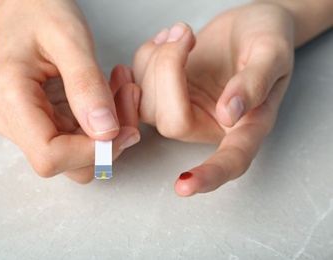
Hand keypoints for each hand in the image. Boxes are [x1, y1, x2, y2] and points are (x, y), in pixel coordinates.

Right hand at [0, 0, 139, 182]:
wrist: (28, 6)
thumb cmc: (42, 12)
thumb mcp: (69, 39)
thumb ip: (86, 85)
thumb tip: (105, 133)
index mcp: (10, 98)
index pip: (49, 156)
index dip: (91, 152)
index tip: (123, 128)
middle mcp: (13, 121)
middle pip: (68, 164)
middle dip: (108, 142)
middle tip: (129, 98)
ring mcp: (28, 125)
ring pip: (79, 156)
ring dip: (111, 132)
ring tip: (122, 89)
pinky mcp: (45, 122)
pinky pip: (81, 139)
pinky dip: (105, 122)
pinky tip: (112, 91)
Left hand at [133, 3, 294, 195]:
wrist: (246, 24)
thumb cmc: (267, 38)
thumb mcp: (272, 53)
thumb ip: (255, 83)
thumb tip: (230, 114)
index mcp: (246, 124)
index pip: (230, 160)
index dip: (209, 175)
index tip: (184, 187)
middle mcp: (210, 124)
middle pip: (172, 123)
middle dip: (167, 71)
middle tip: (184, 33)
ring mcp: (183, 110)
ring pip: (147, 104)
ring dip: (155, 59)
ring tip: (180, 32)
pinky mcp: (163, 95)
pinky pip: (137, 85)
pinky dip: (145, 57)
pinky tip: (166, 40)